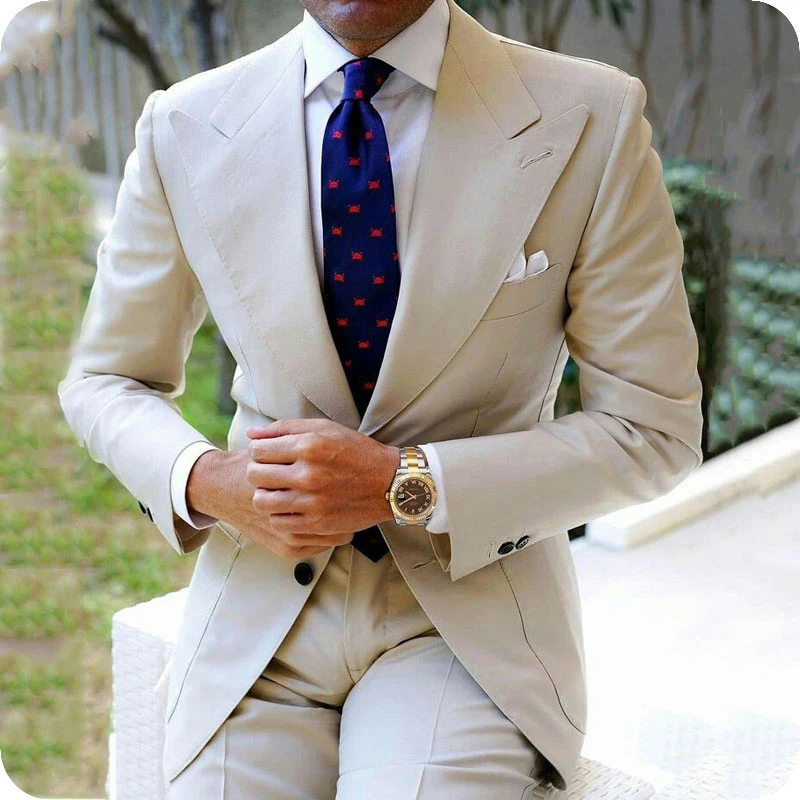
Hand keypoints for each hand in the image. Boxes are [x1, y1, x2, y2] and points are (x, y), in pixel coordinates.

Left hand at [244, 418, 399, 556]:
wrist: (388, 482)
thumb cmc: (356, 452)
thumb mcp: (324, 428)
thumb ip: (285, 428)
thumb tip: (251, 434)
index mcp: (309, 445)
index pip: (258, 450)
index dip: (259, 452)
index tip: (268, 455)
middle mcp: (308, 473)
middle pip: (255, 475)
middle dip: (259, 472)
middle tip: (272, 473)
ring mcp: (312, 501)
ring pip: (262, 501)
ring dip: (266, 495)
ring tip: (279, 490)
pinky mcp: (317, 522)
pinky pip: (278, 522)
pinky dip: (280, 514)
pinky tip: (291, 506)